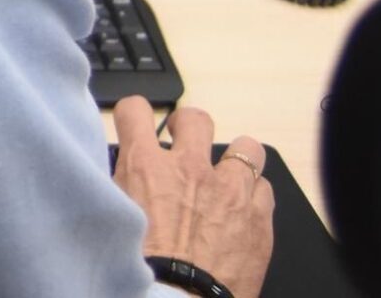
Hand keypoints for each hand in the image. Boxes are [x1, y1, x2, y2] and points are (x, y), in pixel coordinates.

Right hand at [111, 98, 274, 297]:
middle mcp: (189, 169)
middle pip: (196, 118)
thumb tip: (122, 178)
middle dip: (189, 128)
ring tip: (226, 179)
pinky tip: (243, 214)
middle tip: (184, 146)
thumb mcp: (114, 218)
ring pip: (247, 148)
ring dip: (235, 161)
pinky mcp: (259, 219)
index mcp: (145, 167)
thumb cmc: (140, 272)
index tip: (137, 126)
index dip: (135, 115)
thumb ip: (122, 189)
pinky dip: (254, 198)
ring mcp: (230, 191)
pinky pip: (265, 190)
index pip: (135, 110)